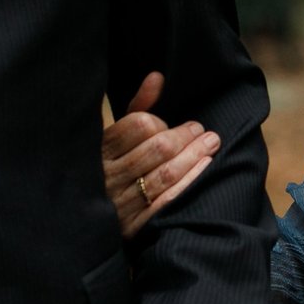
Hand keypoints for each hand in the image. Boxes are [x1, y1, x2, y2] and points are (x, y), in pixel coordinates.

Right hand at [103, 72, 219, 238]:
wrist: (91, 218)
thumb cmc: (114, 165)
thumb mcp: (118, 136)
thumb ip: (138, 107)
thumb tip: (158, 77)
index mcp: (101, 149)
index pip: (139, 125)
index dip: (162, 122)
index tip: (174, 124)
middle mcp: (107, 176)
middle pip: (157, 149)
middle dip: (186, 136)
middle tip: (204, 131)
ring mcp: (119, 203)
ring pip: (165, 174)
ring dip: (194, 156)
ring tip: (212, 143)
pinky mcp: (133, 226)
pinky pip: (167, 201)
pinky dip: (190, 181)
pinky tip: (205, 166)